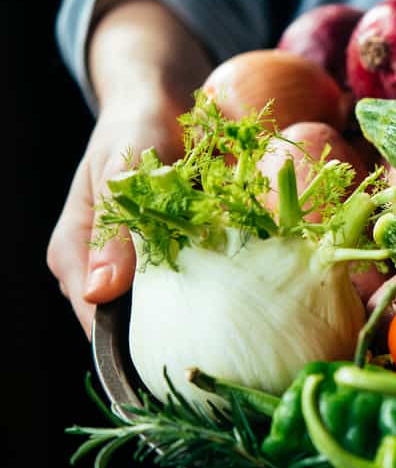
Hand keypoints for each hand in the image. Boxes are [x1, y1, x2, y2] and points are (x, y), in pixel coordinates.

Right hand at [47, 0, 211, 336]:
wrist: (163, 102)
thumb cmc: (134, 128)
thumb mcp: (119, 167)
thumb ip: (113, 225)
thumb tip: (100, 292)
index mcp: (76, 254)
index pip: (95, 322)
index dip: (131, 349)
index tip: (177, 365)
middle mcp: (105, 268)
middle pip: (133, 326)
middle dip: (173, 340)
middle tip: (218, 354)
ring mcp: (141, 264)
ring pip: (169, 310)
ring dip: (201, 316)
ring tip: (239, 332)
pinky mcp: (177, 254)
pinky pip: (198, 284)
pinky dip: (219, 289)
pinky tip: (248, 296)